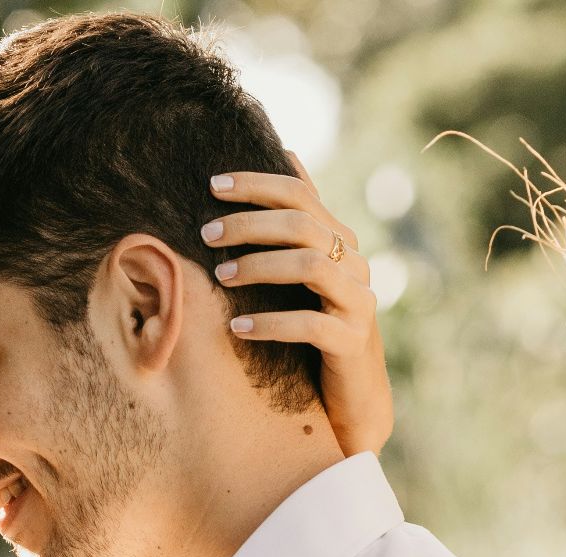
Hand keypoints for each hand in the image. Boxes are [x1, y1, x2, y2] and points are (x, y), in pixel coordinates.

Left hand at [203, 154, 391, 456]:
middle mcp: (354, 264)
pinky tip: (237, 329)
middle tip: (207, 234)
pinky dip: (271, 324)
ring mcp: (358, 302)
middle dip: (250, 224)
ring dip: (260, 267)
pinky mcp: (353, 342)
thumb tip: (286, 151)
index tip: (211, 185)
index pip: (299, 195)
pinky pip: (312, 325)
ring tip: (220, 277)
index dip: (256, 184)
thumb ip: (298, 220)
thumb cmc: (316, 328)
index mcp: (339, 241)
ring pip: (312, 266)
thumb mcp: (304, 271)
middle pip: (303, 225)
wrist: (350, 397)